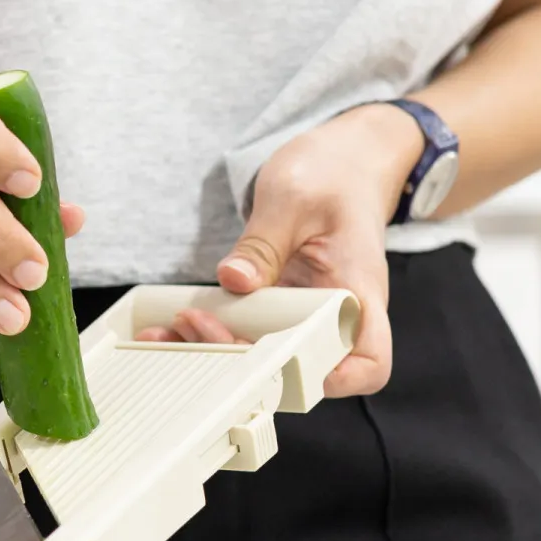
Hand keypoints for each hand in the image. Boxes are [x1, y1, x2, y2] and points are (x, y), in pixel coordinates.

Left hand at [136, 104, 424, 396]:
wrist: (343, 163)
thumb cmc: (333, 175)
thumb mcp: (293, 199)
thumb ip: (263, 244)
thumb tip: (234, 280)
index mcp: (360, 291)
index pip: (368, 363)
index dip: (334, 378)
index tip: (283, 362)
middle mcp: (339, 314)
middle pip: (305, 369)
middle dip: (246, 362)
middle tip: (197, 327)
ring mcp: (309, 315)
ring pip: (270, 357)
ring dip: (220, 353)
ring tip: (172, 332)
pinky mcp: (281, 309)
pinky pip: (251, 334)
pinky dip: (214, 334)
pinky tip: (176, 324)